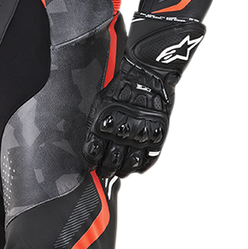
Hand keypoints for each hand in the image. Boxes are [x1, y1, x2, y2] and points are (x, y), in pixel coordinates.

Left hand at [82, 57, 177, 178]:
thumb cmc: (123, 87)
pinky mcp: (156, 136)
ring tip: (120, 172)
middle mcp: (121, 133)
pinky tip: (138, 169)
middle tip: (105, 173)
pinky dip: (143, 167)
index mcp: (103, 124)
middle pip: (110, 163)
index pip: (93, 153)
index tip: (92, 165)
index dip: (91, 163)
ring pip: (130, 165)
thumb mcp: (100, 102)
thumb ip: (95, 123)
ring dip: (123, 172)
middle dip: (105, 171)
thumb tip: (92, 143)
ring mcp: (140, 136)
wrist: (147, 75)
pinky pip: (150, 159)